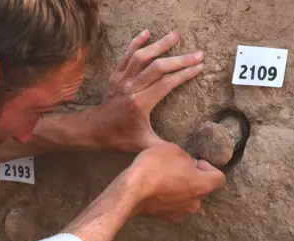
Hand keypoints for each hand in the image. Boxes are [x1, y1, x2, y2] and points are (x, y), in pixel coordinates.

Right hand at [61, 143, 223, 240]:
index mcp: (203, 185)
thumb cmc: (155, 167)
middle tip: (177, 167)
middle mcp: (195, 203)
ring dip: (180, 187)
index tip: (196, 161)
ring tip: (164, 177)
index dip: (209, 166)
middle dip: (192, 177)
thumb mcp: (174, 149)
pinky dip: (167, 196)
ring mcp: (179, 213)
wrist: (132, 189)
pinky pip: (172, 204)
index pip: (219, 178)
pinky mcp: (164, 217)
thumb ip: (186, 158)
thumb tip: (187, 164)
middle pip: (201, 188)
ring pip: (186, 197)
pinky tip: (155, 187)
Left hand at [93, 30, 204, 151]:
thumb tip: (186, 154)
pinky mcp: (116, 75)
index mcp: (140, 104)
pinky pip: (126, 56)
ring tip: (175, 35)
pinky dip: (136, 43)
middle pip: (158, 68)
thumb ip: (164, 147)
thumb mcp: (144, 145)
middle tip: (198, 54)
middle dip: (180, 59)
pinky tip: (147, 33)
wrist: (94, 129)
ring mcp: (122, 80)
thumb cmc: (119, 138)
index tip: (200, 66)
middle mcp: (131, 88)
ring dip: (160, 45)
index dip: (184, 74)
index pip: (166, 83)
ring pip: (142, 57)